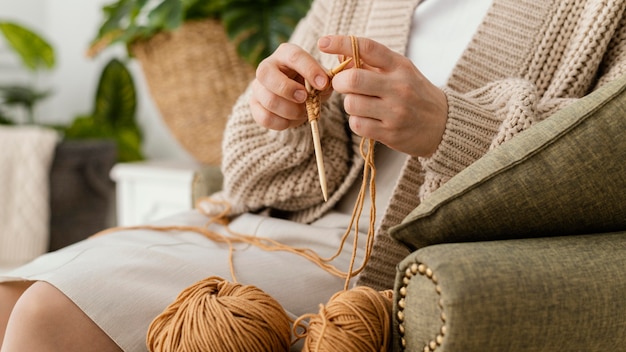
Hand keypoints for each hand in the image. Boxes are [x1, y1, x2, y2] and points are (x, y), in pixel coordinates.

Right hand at [249, 43, 329, 129]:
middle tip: (305, 98)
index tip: (323, 84)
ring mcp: (258, 86)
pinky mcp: (254, 105)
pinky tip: (292, 120)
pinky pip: (264, 118)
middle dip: (288, 89)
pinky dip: (282, 123)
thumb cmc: (311, 83)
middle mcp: (267, 66)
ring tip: (303, 112)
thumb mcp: (321, 78)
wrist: (297, 97)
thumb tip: (326, 83)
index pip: (294, 57)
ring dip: (290, 110)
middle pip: (266, 74)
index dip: (309, 70)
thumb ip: (325, 79)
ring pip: (268, 100)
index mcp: (286, 53)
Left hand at [318, 35, 447, 156]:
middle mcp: (399, 87)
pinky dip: (356, 122)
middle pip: (353, 80)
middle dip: (340, 82)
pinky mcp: (390, 133)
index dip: (341, 43)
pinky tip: (368, 120)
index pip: (367, 49)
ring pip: (351, 105)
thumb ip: (371, 65)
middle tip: (343, 85)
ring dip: (349, 104)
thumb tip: (339, 57)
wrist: (444, 125)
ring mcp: (395, 112)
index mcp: (400, 66)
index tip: (323, 42)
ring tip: (362, 105)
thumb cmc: (415, 94)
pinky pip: (357, 125)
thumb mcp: (400, 73)